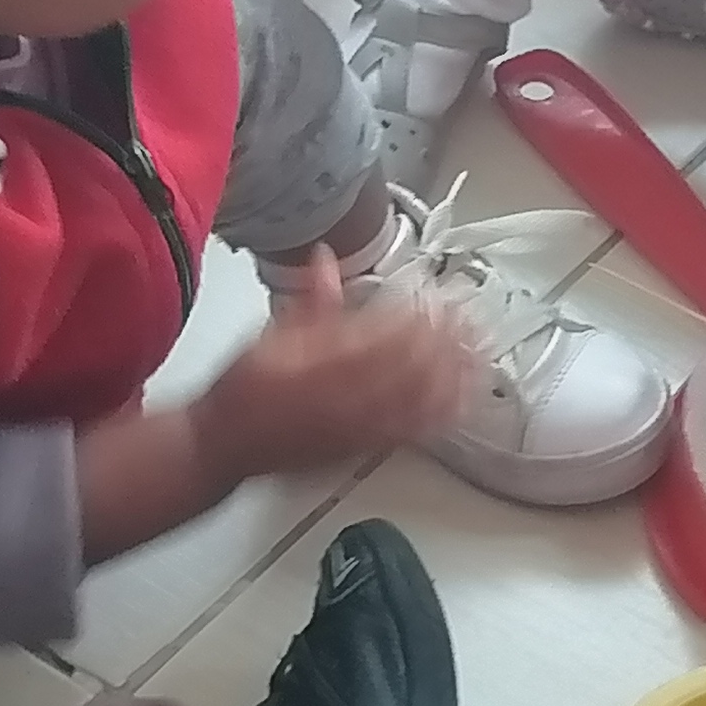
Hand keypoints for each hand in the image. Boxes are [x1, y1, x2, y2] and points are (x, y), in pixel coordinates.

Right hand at [184, 247, 474, 482]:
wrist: (226, 444)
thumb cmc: (246, 391)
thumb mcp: (270, 334)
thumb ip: (309, 300)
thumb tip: (324, 258)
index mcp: (319, 359)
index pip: (381, 333)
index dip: (418, 316)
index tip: (442, 298)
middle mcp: (343, 394)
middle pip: (409, 364)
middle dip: (446, 341)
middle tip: (473, 321)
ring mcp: (356, 424)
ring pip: (417, 398)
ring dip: (452, 374)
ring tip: (480, 353)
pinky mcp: (363, 447)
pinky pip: (411, 432)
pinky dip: (441, 414)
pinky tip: (463, 401)